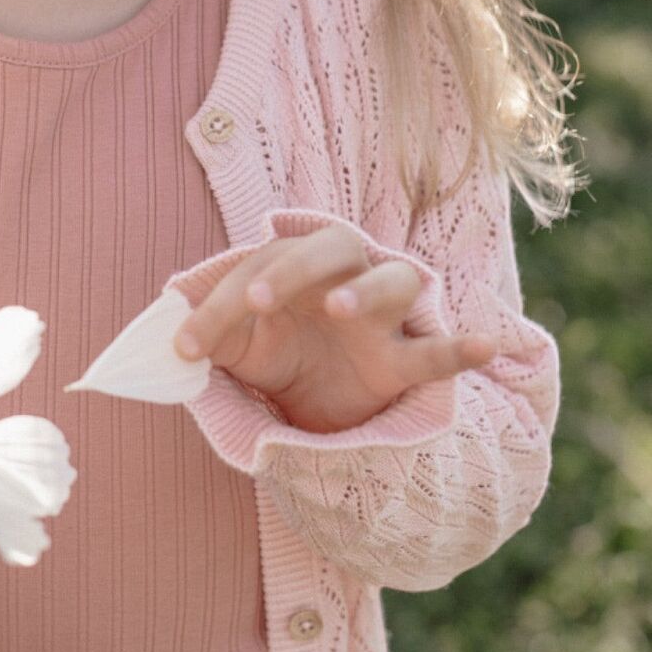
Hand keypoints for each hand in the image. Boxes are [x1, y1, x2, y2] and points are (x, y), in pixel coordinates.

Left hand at [173, 225, 496, 435]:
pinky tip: (486, 346)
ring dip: (367, 290)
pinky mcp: (405, 359)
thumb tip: (164, 337)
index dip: (220, 304)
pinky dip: (462, 347)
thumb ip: (208, 338)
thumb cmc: (278, 353)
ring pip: (393, 281)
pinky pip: (441, 348)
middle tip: (256, 303)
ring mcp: (382, 317)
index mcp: (296, 265)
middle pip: (332, 248)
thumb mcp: (236, 349)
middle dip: (293, 269)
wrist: (323, 403)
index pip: (258, 266)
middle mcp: (344, 276)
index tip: (185, 347)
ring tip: (340, 309)